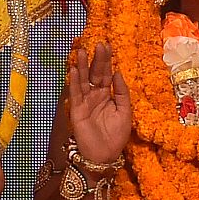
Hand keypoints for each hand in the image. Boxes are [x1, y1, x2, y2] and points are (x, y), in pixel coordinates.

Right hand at [68, 43, 131, 167]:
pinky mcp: (76, 110)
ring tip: (82, 52)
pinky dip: (74, 82)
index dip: (106, 60)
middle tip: (98, 44)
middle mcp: (95, 95)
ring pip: (83, 80)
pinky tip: (73, 70)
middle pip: (95, 73)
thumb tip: (118, 73)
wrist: (105, 155)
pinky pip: (75, 94)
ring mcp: (85, 102)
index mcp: (108, 94)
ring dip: (82, 66)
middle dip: (96, 59)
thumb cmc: (116, 135)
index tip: (107, 46)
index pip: (106, 74)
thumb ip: (122, 92)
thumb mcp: (125, 111)